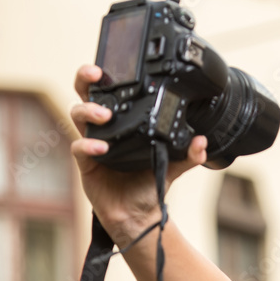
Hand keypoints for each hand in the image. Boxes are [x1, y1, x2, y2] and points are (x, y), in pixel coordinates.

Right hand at [69, 64, 207, 244]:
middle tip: (97, 75)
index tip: (114, 66)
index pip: (110, 92)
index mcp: (123, 123)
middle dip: (85, 79)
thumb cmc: (149, 185)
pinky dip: (88, 145)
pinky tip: (101, 147)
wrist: (139, 214)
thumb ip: (188, 154)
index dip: (106, 76)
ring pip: (77, 115)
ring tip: (104, 116)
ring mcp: (92, 143)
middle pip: (85, 94)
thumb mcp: (173, 166)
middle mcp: (104, 129)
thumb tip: (202, 142)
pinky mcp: (86, 164)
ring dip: (89, 111)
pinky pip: (79, 147)